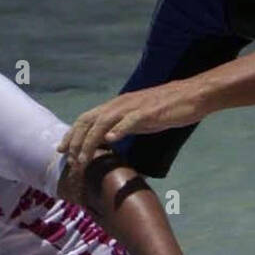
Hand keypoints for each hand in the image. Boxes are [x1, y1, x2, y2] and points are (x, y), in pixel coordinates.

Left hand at [59, 82, 206, 168]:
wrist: (192, 95)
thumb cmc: (166, 108)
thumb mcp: (137, 119)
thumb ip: (121, 126)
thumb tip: (105, 140)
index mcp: (116, 106)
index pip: (86, 118)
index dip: (72, 134)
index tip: (62, 150)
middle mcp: (120, 104)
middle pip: (89, 120)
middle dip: (75, 140)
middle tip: (69, 159)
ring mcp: (133, 107)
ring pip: (104, 121)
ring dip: (91, 141)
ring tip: (83, 158)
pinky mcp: (149, 112)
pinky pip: (130, 120)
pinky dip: (119, 129)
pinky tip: (110, 140)